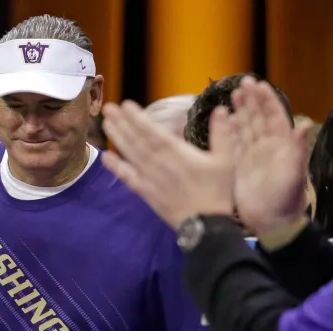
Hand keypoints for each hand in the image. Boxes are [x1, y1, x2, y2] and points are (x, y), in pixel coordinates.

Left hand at [101, 100, 236, 229]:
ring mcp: (149, 178)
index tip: (125, 105)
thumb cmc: (217, 190)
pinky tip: (105, 157)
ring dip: (117, 138)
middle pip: (136, 140)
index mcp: (177, 153)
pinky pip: (127, 178)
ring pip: (130, 155)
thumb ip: (222, 133)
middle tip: (107, 108)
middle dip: (122, 123)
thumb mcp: (226, 159)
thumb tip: (220, 109)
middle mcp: (158, 164)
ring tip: (105, 123)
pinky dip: (116, 167)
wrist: (205, 224)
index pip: (152, 131)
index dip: (137, 118)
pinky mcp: (146, 192)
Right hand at [228, 77, 312, 236]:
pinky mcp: (238, 166)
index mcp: (281, 145)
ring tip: (232, 95)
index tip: (258, 84)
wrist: (271, 222)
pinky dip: (229, 130)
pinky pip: (233, 143)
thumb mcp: (295, 173)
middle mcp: (266, 147)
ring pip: (245, 128)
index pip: (274, 116)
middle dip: (251, 100)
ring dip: (240, 111)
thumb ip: (299, 149)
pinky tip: (224, 119)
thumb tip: (304, 123)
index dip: (267, 100)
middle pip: (258, 118)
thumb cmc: (286, 198)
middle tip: (242, 83)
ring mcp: (251, 156)